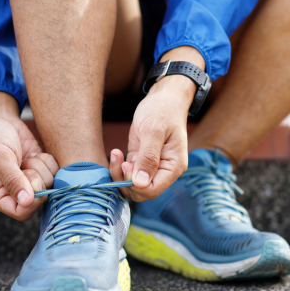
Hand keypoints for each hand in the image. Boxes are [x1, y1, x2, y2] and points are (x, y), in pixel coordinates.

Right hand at [0, 91, 58, 220]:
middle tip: (26, 164)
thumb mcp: (0, 158)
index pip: (21, 212)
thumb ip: (13, 180)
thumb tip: (26, 202)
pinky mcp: (42, 170)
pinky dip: (49, 162)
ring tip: (28, 157)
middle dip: (37, 179)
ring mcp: (31, 181)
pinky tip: (36, 154)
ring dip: (42, 168)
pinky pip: (56, 172)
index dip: (33, 201)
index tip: (34, 182)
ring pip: (50, 184)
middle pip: (39, 199)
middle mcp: (16, 192)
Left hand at [109, 75, 194, 200]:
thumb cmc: (162, 110)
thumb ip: (148, 158)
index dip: (135, 184)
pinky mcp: (141, 161)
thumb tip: (140, 184)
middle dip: (126, 180)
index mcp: (173, 167)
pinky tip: (116, 152)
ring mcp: (152, 167)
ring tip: (116, 154)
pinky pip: (128, 174)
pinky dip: (118, 167)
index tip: (127, 164)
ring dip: (120, 174)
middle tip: (120, 159)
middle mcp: (164, 171)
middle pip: (141, 191)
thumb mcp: (154, 131)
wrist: (163, 98)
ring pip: (132, 185)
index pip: (152, 190)